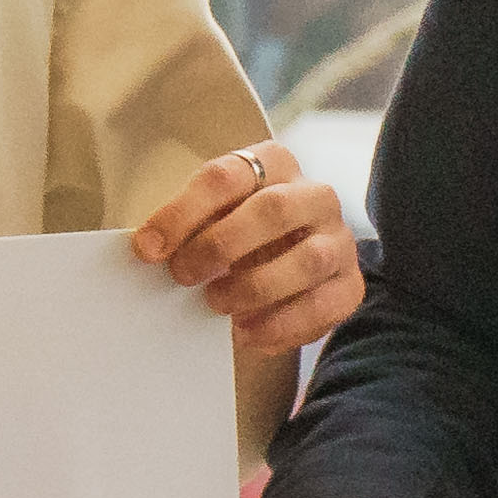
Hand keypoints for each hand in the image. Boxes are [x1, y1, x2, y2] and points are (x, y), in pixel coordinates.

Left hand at [131, 143, 362, 355]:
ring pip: (306, 260)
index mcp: (272, 163)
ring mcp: (338, 239)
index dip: (182, 213)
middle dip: (220, 245)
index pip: (226, 176)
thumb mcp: (209, 217)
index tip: (147, 248)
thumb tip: (149, 249)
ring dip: (254, 287)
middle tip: (182, 275)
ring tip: (216, 304)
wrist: (286, 263)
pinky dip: (281, 325)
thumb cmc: (235, 233)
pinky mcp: (350, 284)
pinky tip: (248, 334)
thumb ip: (185, 226)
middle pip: (272, 209)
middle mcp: (314, 195)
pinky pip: (324, 305)